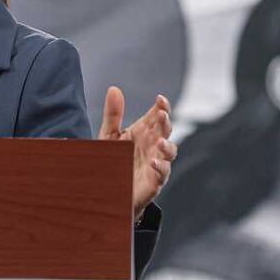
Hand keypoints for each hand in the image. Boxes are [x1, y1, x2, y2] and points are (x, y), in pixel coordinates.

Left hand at [99, 86, 176, 220]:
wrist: (111, 191)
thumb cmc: (115, 159)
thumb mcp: (110, 135)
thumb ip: (113, 114)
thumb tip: (114, 89)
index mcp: (145, 131)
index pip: (158, 115)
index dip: (162, 106)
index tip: (160, 99)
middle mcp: (153, 145)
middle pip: (165, 131)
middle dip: (166, 123)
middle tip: (162, 114)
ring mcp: (156, 163)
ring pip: (170, 153)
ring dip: (167, 147)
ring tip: (161, 142)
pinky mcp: (154, 182)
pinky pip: (162, 175)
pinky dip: (160, 168)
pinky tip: (154, 162)